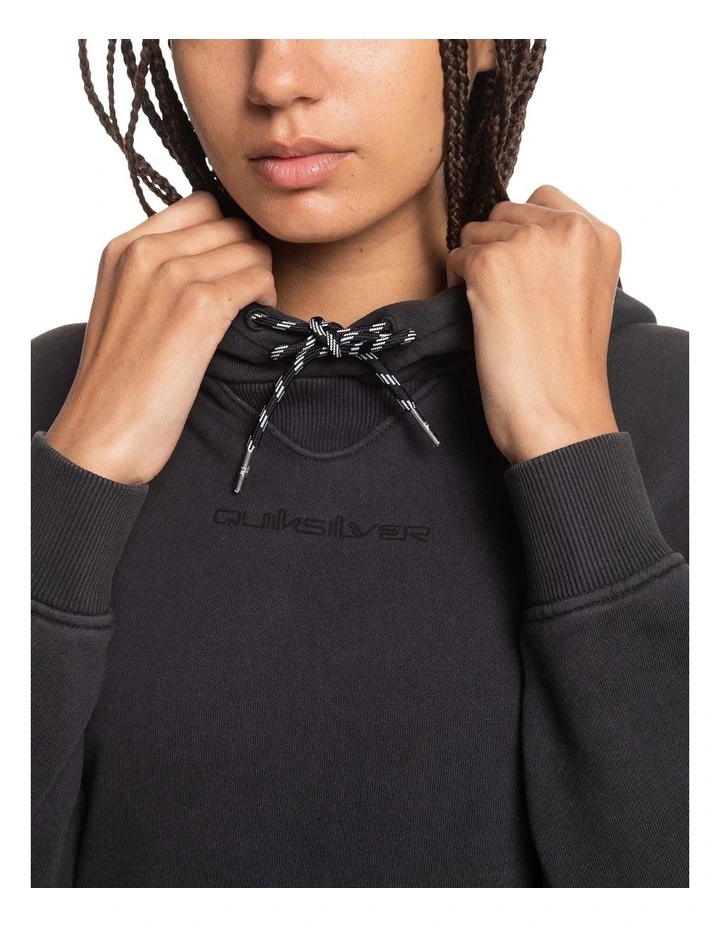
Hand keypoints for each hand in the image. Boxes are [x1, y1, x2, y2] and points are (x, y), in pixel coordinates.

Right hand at [45, 191, 276, 484]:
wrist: (103, 432)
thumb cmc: (119, 382)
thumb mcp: (124, 307)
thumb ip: (156, 271)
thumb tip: (213, 256)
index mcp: (123, 247)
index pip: (201, 205)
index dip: (226, 234)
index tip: (229, 268)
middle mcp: (147, 252)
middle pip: (231, 225)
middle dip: (246, 257)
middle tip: (244, 297)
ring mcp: (173, 276)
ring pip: (251, 249)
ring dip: (259, 280)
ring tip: (246, 314)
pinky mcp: (201, 306)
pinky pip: (259, 277)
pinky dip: (266, 298)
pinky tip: (252, 323)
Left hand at [446, 184, 621, 465]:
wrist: (559, 415)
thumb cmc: (567, 368)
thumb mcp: (585, 293)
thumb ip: (561, 254)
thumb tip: (510, 229)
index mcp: (600, 235)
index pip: (542, 199)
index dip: (522, 234)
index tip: (522, 273)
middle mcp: (568, 229)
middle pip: (504, 211)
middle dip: (495, 248)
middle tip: (503, 296)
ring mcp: (528, 244)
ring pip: (475, 231)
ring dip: (474, 265)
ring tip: (493, 308)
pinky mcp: (491, 265)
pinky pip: (455, 257)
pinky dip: (456, 284)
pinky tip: (478, 316)